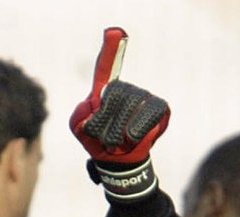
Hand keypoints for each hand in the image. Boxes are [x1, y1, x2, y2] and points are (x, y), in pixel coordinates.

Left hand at [70, 27, 170, 199]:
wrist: (118, 161)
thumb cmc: (98, 141)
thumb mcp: (80, 129)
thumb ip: (79, 116)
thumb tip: (94, 103)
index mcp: (105, 91)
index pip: (106, 67)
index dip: (110, 50)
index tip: (114, 32)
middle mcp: (126, 88)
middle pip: (115, 93)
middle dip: (105, 120)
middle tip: (103, 139)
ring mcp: (144, 96)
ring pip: (130, 105)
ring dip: (118, 130)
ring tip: (116, 143)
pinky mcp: (160, 108)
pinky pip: (148, 113)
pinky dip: (136, 130)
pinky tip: (131, 138)